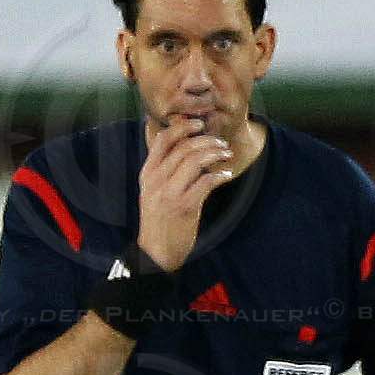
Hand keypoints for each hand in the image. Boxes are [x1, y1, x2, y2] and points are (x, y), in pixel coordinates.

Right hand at [135, 114, 234, 272]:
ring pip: (195, 161)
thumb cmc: (158, 219)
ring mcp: (170, 193)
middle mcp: (156, 179)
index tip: (198, 124)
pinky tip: (226, 174)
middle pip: (184, 148)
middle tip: (221, 142)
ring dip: (215, 154)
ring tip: (226, 154)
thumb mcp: (152, 191)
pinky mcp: (185, 206)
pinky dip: (219, 175)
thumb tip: (178, 147)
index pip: (162, 140)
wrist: (156, 250)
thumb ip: (162, 170)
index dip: (182, 127)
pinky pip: (206, 182)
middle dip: (207, 141)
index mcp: (148, 173)